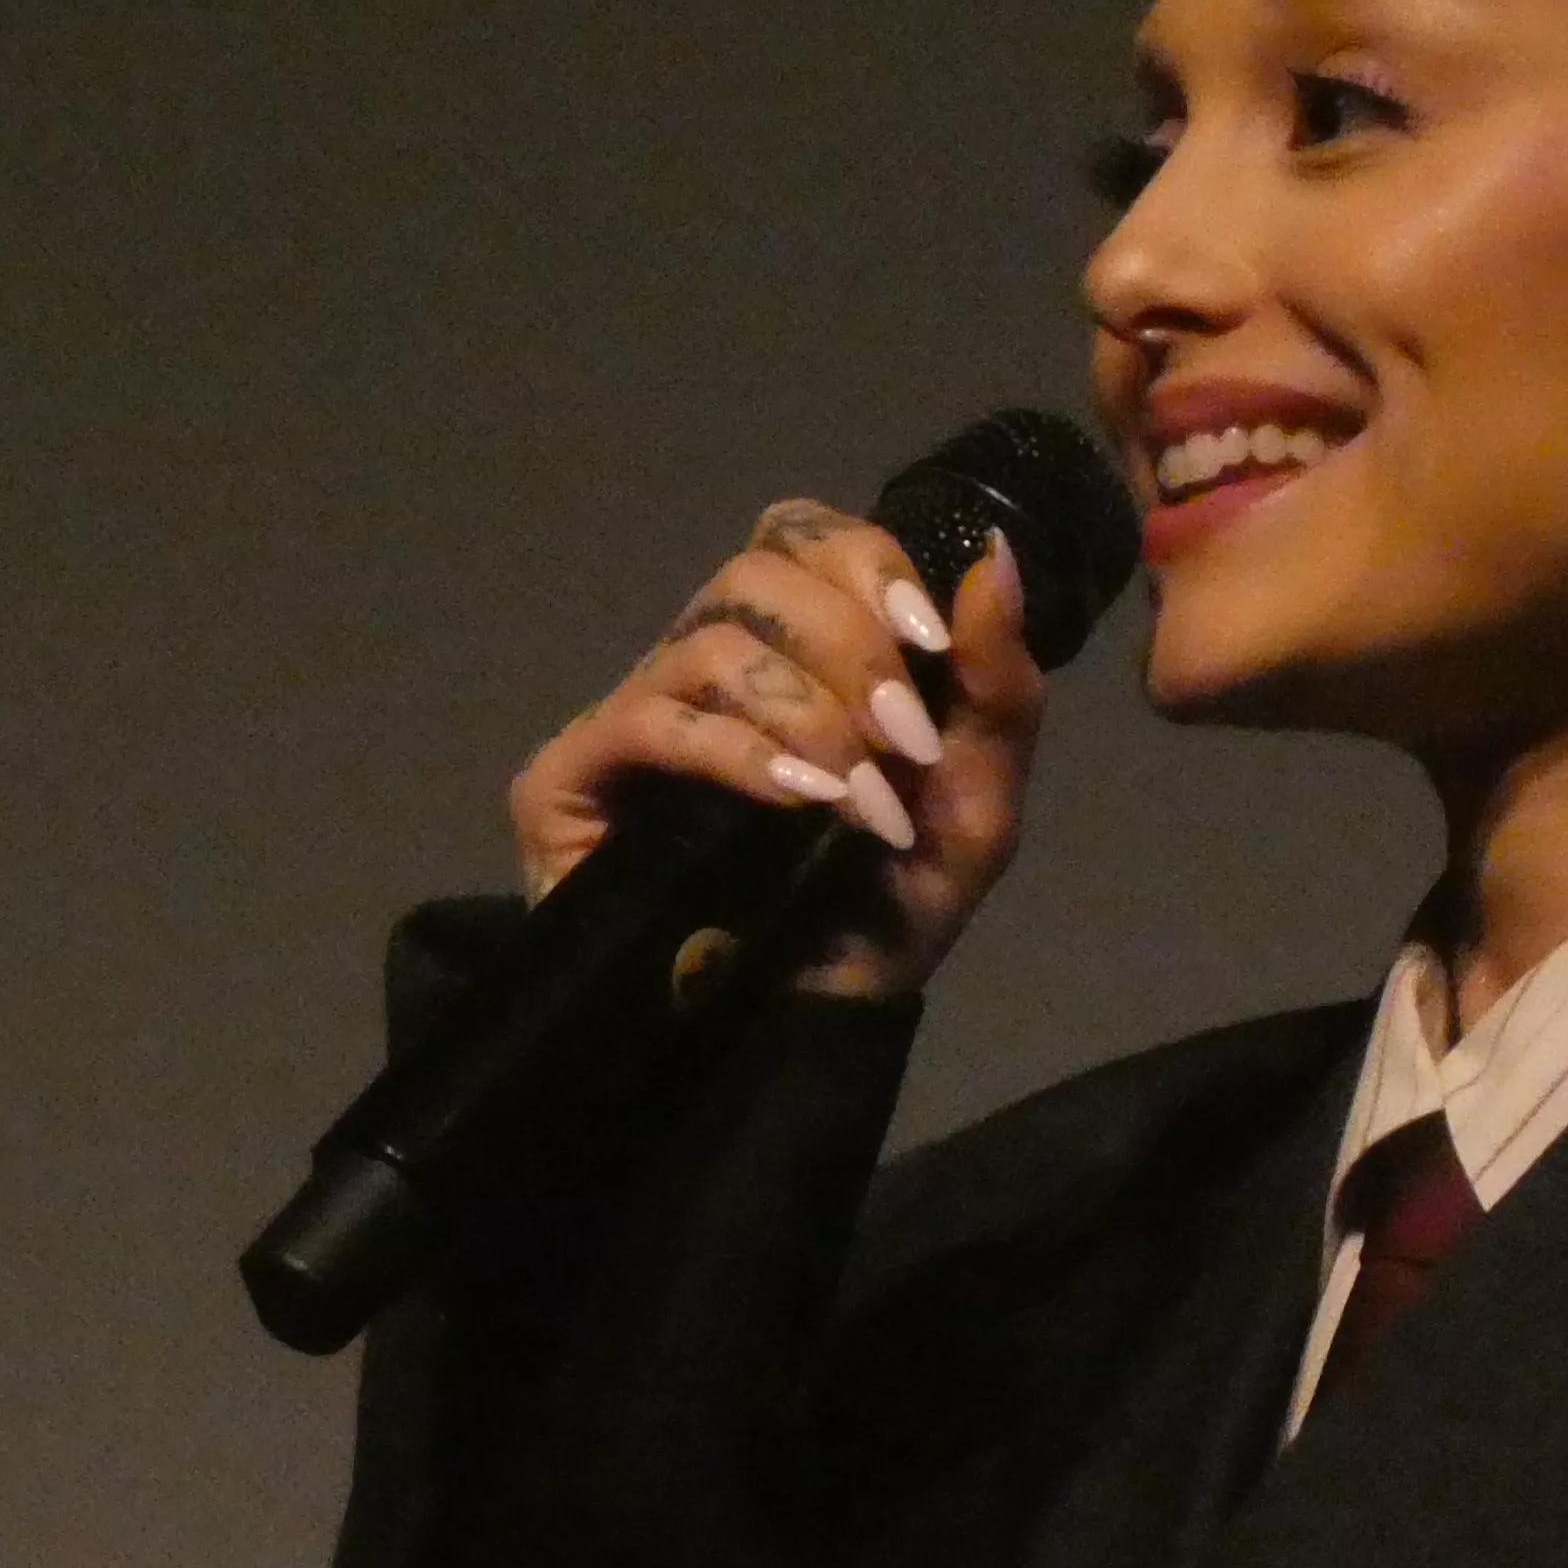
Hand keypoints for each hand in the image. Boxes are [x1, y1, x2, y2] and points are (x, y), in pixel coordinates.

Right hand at [504, 500, 1051, 999]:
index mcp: (789, 651)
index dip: (869, 568)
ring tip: (860, 802)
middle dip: (852, 647)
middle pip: (756, 572)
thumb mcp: (975, 805)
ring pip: (710, 643)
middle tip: (903, 741)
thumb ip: (996, 685)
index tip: (930, 642)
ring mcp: (630, 718)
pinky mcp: (570, 779)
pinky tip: (800, 804)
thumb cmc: (881, 917)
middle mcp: (700, 664)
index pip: (804, 536)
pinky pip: (651, 721)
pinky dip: (743, 754)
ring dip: (810, 714)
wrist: (808, 1032)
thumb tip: (994, 555)